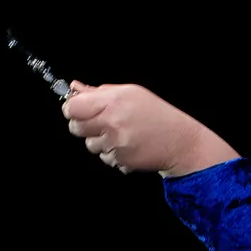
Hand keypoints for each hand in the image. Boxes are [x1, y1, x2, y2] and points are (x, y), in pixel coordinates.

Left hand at [63, 79, 197, 174]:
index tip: (76, 109)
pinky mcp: (120, 160)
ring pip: (89, 144)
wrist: (179, 141)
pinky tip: (126, 145)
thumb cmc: (156, 114)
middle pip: (76, 127)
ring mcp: (116, 144)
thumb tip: (75, 89)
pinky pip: (104, 157)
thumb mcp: (130, 93)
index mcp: (114, 101)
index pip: (74, 107)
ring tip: (119, 133)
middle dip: (82, 125)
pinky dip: (111, 153)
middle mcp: (113, 122)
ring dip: (99, 140)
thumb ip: (100, 92)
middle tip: (98, 121)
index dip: (72, 108)